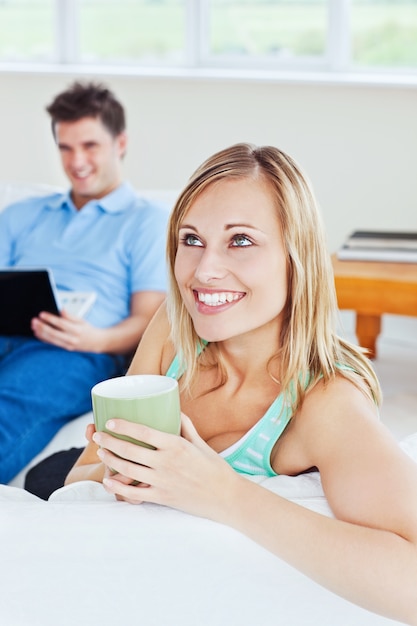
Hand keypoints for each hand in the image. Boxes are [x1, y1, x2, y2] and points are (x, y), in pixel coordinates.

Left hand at [31, 309, 103, 351]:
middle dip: (42, 326)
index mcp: (77, 330)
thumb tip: (62, 309)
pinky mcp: (65, 349)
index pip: (61, 323)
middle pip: (53, 332)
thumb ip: (70, 316)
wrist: (96, 342)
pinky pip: (52, 344)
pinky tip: (38, 334)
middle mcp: (72, 339)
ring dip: (40, 333)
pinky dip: (44, 339)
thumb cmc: (88, 330)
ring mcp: (68, 345)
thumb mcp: (82, 320)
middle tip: (34, 320)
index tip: (41, 314)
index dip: (50, 318)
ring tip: (34, 326)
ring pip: (51, 339)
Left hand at [92, 414, 238, 517]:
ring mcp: (162, 481)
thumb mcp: (200, 443)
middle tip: (97, 435)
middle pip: (130, 451)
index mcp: (176, 445)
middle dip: (109, 442)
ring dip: (110, 461)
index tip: (111, 421)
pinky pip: (134, 493)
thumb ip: (185, 426)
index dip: (124, 426)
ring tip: (101, 453)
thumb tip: (174, 410)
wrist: (225, 497)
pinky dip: (118, 488)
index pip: (144, 432)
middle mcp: (166, 463)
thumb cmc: (215, 468)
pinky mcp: (161, 497)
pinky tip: (108, 482)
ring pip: (128, 470)